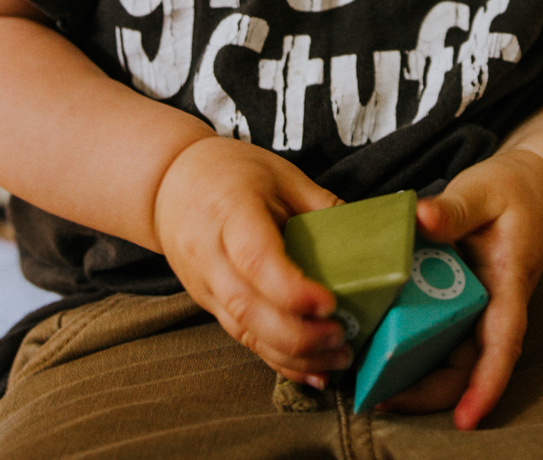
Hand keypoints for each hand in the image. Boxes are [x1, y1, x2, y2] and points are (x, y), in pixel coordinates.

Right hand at [154, 136, 349, 385]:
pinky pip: (242, 339)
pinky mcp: (209, 305)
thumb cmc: (230, 172)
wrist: (171, 183)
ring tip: (338, 357)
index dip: (292, 289)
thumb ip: (322, 205)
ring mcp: (206, 286)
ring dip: (292, 354)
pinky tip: (312, 371)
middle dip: (298, 334)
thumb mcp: (280, 174)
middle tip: (342, 338)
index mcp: (230, 213)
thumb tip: (372, 237)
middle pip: (248, 308)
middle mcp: (211, 256)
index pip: (256, 259)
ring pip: (244, 332)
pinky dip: (277, 359)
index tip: (331, 303)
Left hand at [377, 148, 542, 429]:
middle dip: (431, 394)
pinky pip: (436, 335)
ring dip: (415, 378)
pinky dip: (409, 348)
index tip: (466, 420)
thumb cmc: (511, 190)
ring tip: (369, 385)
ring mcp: (476, 308)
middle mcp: (494, 307)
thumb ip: (454, 209)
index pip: (503, 342)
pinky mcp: (458, 302)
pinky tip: (374, 348)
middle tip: (381, 400)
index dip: (486, 384)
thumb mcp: (483, 190)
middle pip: (468, 366)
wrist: (531, 189)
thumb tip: (421, 219)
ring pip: (450, 358)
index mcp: (508, 282)